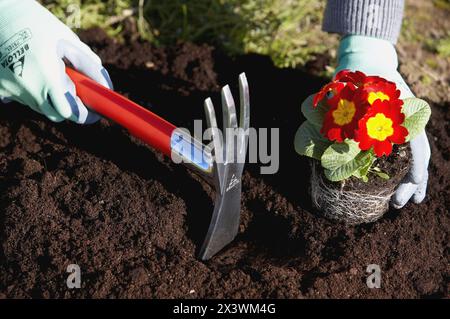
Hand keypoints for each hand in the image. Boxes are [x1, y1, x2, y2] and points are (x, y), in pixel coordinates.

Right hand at [0, 0, 112, 123]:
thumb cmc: (38, 25)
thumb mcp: (67, 41)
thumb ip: (88, 65)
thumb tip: (105, 87)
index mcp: (48, 76)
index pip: (70, 112)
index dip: (84, 114)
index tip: (93, 111)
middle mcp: (28, 88)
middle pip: (55, 115)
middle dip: (68, 108)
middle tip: (75, 93)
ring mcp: (12, 90)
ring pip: (38, 107)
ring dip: (49, 98)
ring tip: (48, 74)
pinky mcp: (0, 88)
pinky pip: (21, 99)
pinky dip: (30, 92)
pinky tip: (29, 73)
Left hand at [335, 35, 429, 207]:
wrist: (370, 61)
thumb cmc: (359, 76)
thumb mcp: (349, 87)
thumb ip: (335, 103)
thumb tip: (314, 115)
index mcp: (402, 114)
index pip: (417, 145)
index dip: (415, 167)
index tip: (411, 185)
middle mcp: (408, 121)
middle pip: (418, 157)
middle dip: (412, 183)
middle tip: (400, 204)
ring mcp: (406, 125)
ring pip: (415, 157)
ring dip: (412, 180)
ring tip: (407, 202)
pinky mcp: (398, 129)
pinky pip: (406, 152)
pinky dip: (405, 169)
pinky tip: (400, 183)